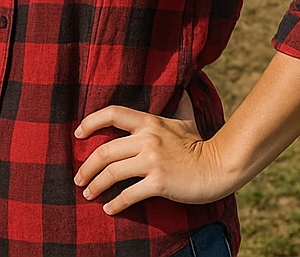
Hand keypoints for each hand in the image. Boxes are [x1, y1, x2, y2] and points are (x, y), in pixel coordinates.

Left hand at [74, 93, 235, 212]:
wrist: (221, 167)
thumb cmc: (202, 145)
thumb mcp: (187, 121)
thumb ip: (180, 106)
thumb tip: (185, 89)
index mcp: (149, 122)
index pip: (112, 114)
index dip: (90, 122)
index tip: (78, 134)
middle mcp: (147, 139)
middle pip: (104, 151)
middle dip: (87, 166)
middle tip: (78, 177)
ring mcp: (152, 161)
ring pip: (112, 173)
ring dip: (95, 185)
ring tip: (87, 193)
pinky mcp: (159, 183)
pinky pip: (129, 194)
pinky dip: (116, 203)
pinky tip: (108, 209)